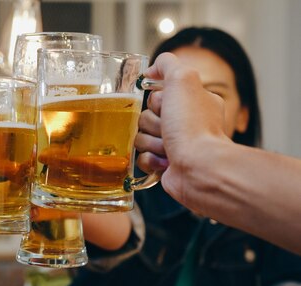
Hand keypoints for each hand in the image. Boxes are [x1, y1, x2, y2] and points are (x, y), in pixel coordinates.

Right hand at [135, 53, 227, 205]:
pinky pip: (142, 158)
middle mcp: (185, 123)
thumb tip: (151, 69)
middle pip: (145, 116)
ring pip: (141, 137)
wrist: (199, 166)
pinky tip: (165, 161)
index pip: (156, 96)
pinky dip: (150, 159)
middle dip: (152, 123)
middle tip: (168, 128)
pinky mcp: (164, 166)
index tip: (166, 106)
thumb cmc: (192, 125)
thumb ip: (167, 64)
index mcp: (192, 102)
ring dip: (151, 142)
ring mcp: (174, 146)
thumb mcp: (182, 79)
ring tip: (169, 148)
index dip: (156, 101)